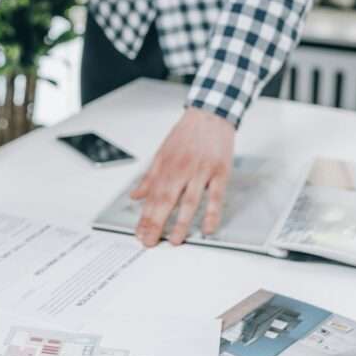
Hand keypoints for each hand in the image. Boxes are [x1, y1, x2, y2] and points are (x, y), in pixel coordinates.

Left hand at [131, 107, 234, 246]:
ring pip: (189, 201)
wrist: (209, 114)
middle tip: (149, 241)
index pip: (152, 196)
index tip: (139, 233)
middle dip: (156, 223)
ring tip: (175, 241)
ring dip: (181, 222)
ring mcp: (200, 171)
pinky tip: (207, 228)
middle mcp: (180, 170)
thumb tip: (135, 196)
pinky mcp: (219, 172)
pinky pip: (216, 196)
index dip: (144, 216)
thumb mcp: (162, 153)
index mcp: (165, 166)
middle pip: (166, 200)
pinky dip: (212, 213)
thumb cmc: (186, 134)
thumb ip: (149, 177)